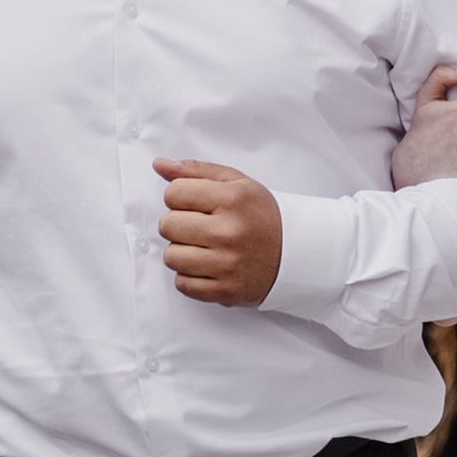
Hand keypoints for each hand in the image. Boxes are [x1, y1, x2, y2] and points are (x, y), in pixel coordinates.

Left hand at [154, 159, 282, 304]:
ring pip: (171, 257)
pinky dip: (190, 276)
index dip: (179, 197)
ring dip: (181, 252)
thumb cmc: (262, 216)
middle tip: (198, 226)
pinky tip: (207, 266)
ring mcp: (227, 265)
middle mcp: (229, 232)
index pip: (173, 193)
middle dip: (178, 224)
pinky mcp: (226, 291)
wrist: (297, 253)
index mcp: (232, 200)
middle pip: (167, 225)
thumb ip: (196, 171)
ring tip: (202, 247)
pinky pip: (182, 284)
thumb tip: (159, 165)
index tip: (194, 203)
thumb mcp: (237, 184)